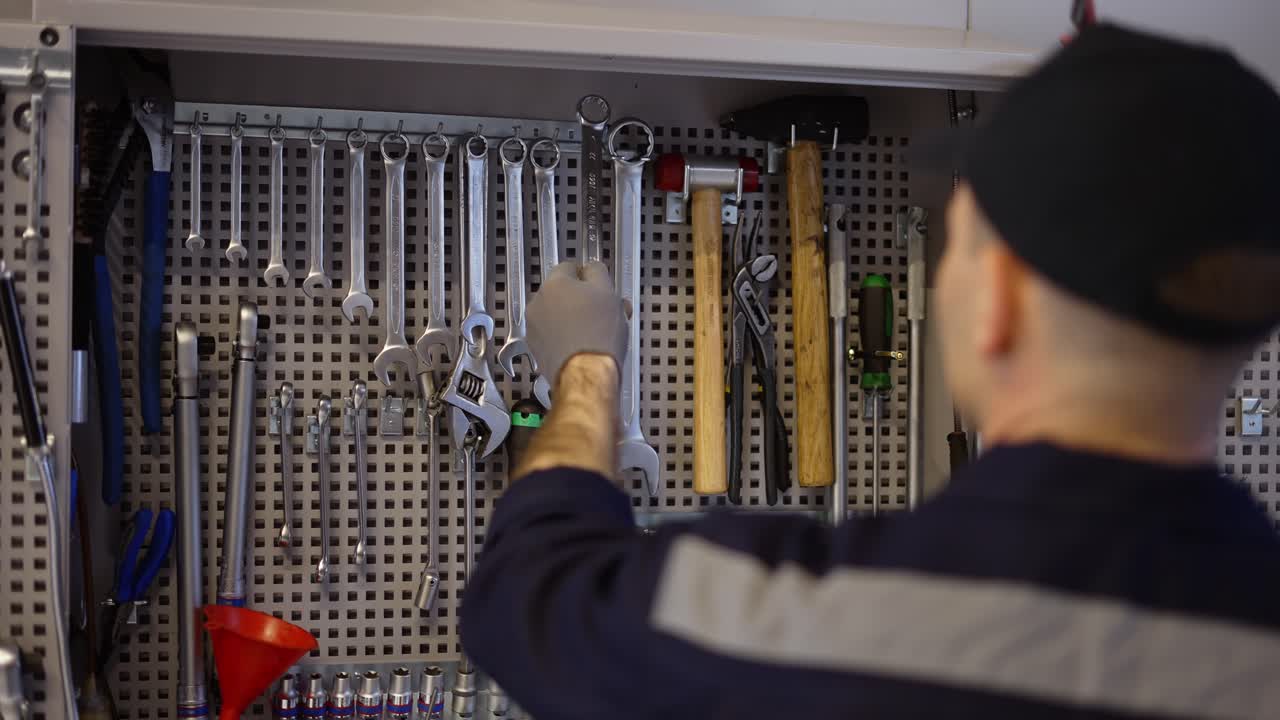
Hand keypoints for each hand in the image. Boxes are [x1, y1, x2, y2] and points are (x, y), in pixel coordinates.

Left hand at [527, 261, 627, 388]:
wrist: (586, 375)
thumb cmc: (597, 337)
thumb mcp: (608, 294)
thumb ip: (597, 273)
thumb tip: (592, 269)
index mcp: (554, 285)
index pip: (570, 267)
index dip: (588, 276)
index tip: (598, 284)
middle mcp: (539, 304)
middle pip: (563, 293)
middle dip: (583, 299)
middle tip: (605, 310)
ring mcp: (535, 328)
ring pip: (558, 315)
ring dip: (576, 319)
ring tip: (599, 331)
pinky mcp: (538, 349)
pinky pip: (554, 335)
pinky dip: (567, 337)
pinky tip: (586, 344)